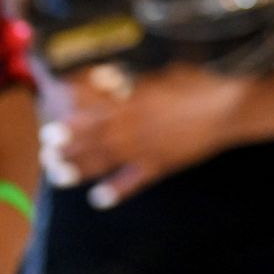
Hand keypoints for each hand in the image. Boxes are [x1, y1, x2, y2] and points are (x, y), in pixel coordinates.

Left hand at [43, 63, 245, 208]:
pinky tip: (98, 200)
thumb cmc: (198, 83)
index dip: (71, 103)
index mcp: (130, 101)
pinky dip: (115, 192)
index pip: (92, 103)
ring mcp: (143, 150)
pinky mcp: (159, 166)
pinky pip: (132, 182)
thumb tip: (110, 82)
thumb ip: (134, 81)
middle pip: (90, 137)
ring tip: (57, 174)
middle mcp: (130, 128)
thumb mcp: (164, 73)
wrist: (227, 109)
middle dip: (66, 142)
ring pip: (103, 162)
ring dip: (78, 168)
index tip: (53, 103)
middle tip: (46, 145)